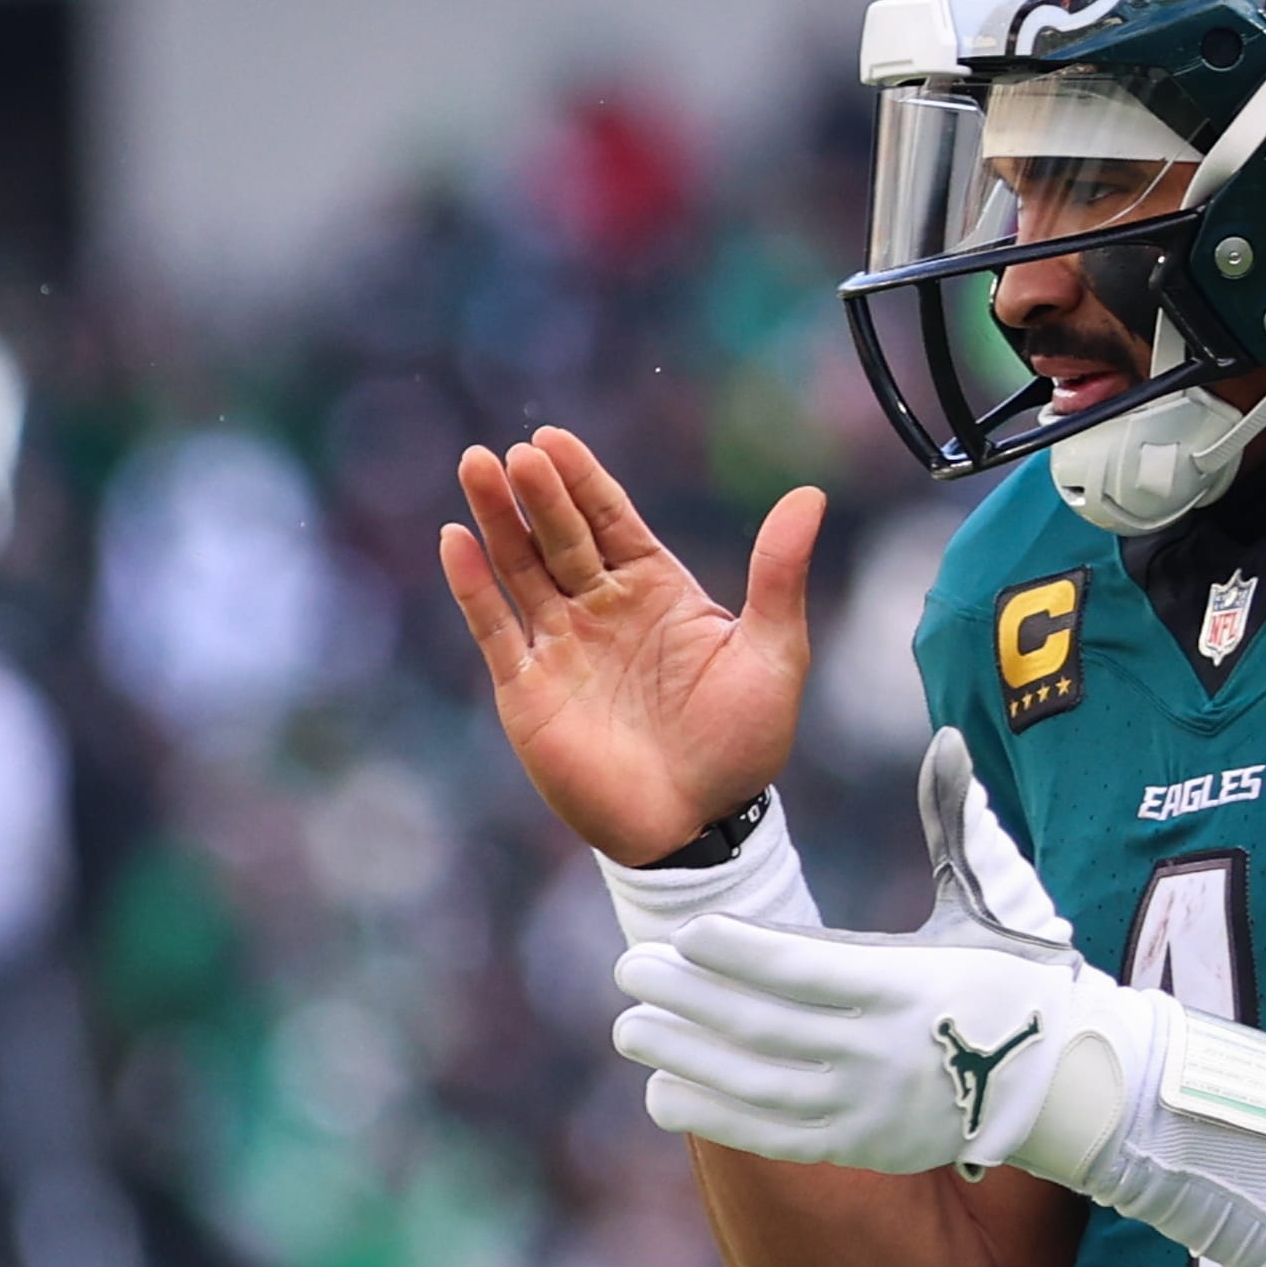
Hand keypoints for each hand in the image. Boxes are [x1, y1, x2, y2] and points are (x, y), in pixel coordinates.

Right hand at [439, 425, 822, 864]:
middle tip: (516, 453)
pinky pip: (495, 628)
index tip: (553, 440)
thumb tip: (809, 495)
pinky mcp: (528, 689)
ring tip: (475, 465)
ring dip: (498, 520)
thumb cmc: (739, 745)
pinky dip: (474, 586)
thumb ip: (779, 575)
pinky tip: (456, 540)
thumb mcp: (772, 654)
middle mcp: (602, 609)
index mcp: (656, 591)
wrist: (695, 826)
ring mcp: (562, 646)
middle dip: (538, 493)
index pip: (612, 519)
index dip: (583, 479)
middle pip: (561, 535)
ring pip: (521, 569)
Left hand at [611, 732, 1154, 1179]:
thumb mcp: (998, 898)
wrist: (1068, 1084)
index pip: (808, 969)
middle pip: (765, 1026)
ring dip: (686, 1056)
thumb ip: (958, 823)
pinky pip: (773, 1137)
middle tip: (630, 969)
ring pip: (758, 1084)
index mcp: (912, 982)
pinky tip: (663, 1093)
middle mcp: (884, 1050)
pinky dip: (715, 1118)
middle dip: (688, 999)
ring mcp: (871, 1106)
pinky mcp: (862, 1146)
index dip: (741, 954)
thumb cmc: (1023, 977)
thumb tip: (947, 740)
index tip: (687, 932)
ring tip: (630, 1027)